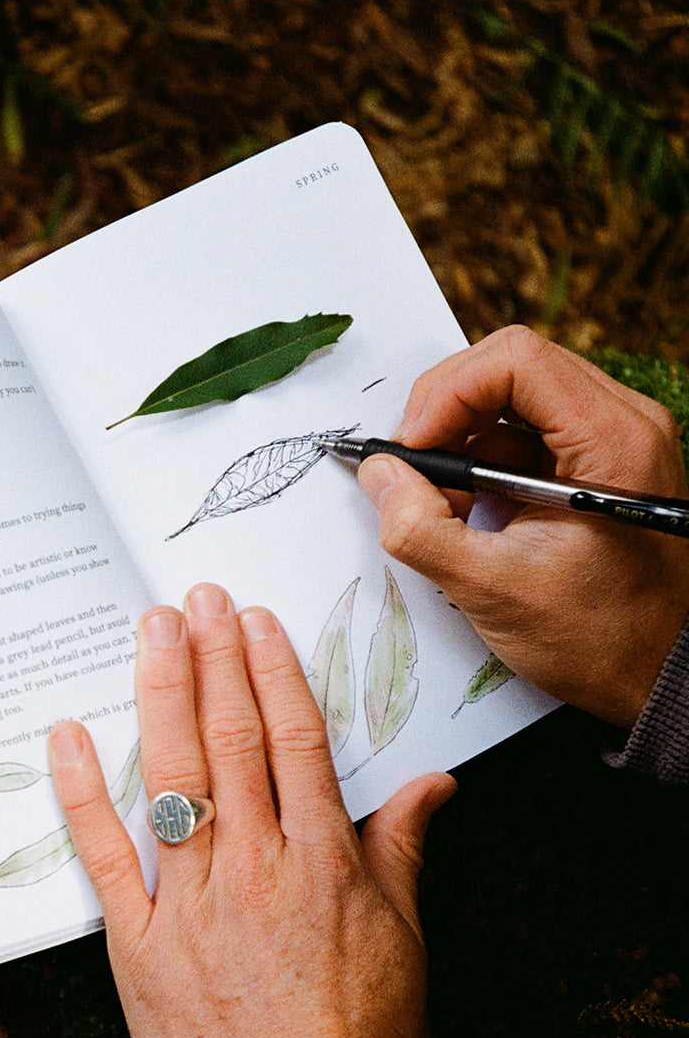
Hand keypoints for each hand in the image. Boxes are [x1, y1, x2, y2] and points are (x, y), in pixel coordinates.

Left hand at [47, 585, 454, 1037]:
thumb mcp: (405, 938)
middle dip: (211, 659)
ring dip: (159, 694)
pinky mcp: (138, 944)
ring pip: (172, 776)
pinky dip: (81, 791)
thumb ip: (405, 849)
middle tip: (194, 597)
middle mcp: (256, 865)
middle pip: (229, 740)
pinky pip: (105, 854)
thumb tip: (434, 783)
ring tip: (149, 631)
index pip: (293, 739)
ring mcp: (192, 901)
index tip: (251, 620)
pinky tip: (66, 735)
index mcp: (323, 859)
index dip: (269, 671)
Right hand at [359, 326, 688, 726]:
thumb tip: (379, 476)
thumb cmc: (602, 640)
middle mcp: (622, 423)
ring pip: (511, 400)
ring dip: (460, 442)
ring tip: (442, 507)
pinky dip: (481, 464)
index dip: (447, 394)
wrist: (659, 676)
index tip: (412, 449)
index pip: (515, 361)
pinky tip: (468, 515)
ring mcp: (611, 440)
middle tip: (412, 471)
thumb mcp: (494, 591)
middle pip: (510, 368)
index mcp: (614, 440)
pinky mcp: (594, 463)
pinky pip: (524, 434)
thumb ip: (422, 530)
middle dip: (445, 415)